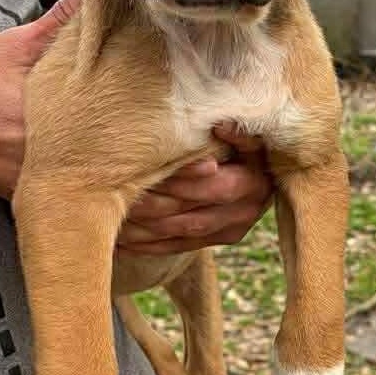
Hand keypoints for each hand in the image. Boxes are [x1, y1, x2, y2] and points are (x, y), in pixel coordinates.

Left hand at [117, 124, 273, 255]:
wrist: (263, 172)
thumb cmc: (247, 144)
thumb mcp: (249, 136)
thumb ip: (238, 133)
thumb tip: (220, 127)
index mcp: (252, 184)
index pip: (209, 187)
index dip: (177, 181)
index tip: (142, 173)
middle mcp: (243, 212)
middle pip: (188, 214)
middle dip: (150, 206)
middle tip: (116, 196)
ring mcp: (230, 231)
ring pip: (179, 234)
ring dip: (143, 229)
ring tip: (112, 219)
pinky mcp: (217, 241)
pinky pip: (177, 247)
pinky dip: (147, 245)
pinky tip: (121, 242)